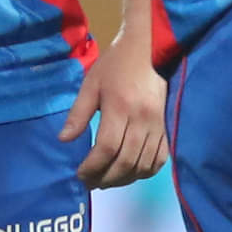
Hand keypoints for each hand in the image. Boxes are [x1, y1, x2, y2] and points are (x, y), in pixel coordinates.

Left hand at [61, 28, 167, 187]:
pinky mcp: (168, 127)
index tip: (80, 174)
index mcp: (120, 107)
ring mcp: (158, 125)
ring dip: (124, 179)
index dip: (92, 167)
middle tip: (91, 183)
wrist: (150, 48)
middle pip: (125, 162)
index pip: (107, 148)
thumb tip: (64, 140)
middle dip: (105, 178)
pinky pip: (160, 159)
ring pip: (143, 165)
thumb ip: (78, 113)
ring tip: (107, 180)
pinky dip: (145, 171)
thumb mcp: (91, 84)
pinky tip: (130, 172)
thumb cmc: (116, 64)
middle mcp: (142, 119)